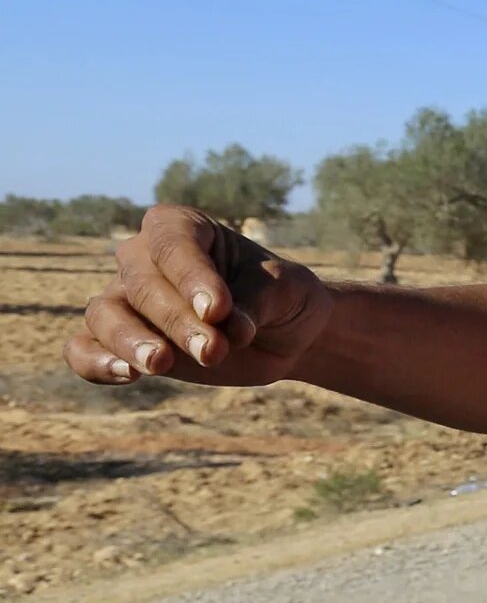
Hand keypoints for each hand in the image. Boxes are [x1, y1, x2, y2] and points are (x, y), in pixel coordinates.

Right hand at [66, 206, 330, 386]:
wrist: (283, 333)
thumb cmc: (283, 297)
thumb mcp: (287, 289)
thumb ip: (257, 301)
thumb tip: (229, 328)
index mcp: (182, 227)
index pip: (172, 244)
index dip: (191, 277)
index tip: (218, 310)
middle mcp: (143, 257)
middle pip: (141, 285)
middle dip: (176, 322)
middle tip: (213, 350)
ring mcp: (125, 299)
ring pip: (103, 314)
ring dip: (130, 341)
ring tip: (160, 364)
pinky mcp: (119, 342)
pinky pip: (83, 349)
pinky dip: (95, 362)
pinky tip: (127, 374)